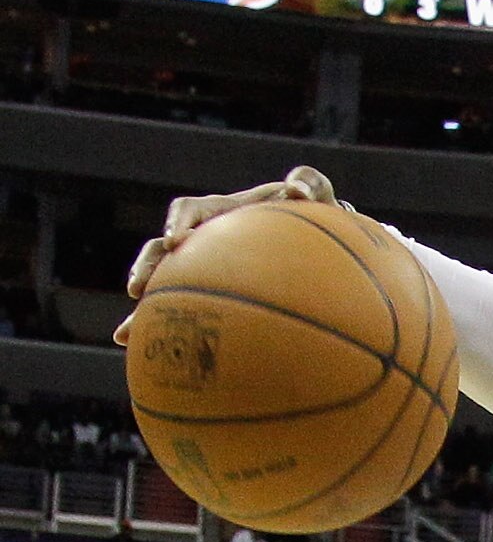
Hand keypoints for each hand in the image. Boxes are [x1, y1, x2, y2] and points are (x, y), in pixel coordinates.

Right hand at [115, 165, 337, 342]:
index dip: (179, 221)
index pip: (191, 210)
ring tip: (126, 334)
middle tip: (137, 289)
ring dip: (142, 309)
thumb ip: (310, 183)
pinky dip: (163, 333)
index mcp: (222, 213)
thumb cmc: (313, 216)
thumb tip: (297, 190)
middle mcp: (203, 240)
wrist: (317, 246)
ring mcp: (203, 268)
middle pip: (161, 250)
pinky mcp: (210, 296)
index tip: (176, 241)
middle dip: (147, 268)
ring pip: (162, 286)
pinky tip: (145, 358)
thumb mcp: (317, 195)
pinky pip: (183, 315)